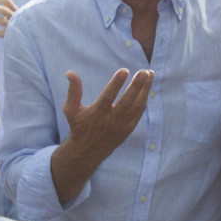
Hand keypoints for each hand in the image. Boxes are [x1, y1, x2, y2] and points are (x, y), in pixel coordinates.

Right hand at [50, 68, 153, 203]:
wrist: (89, 151)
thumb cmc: (79, 126)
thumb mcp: (71, 110)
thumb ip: (73, 91)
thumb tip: (70, 72)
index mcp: (97, 113)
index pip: (108, 97)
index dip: (116, 83)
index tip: (124, 70)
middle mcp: (111, 120)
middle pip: (127, 101)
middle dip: (137, 85)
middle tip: (144, 71)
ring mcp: (122, 125)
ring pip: (137, 105)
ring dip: (145, 90)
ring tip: (150, 74)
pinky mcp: (129, 128)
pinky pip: (139, 112)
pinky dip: (144, 99)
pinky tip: (146, 87)